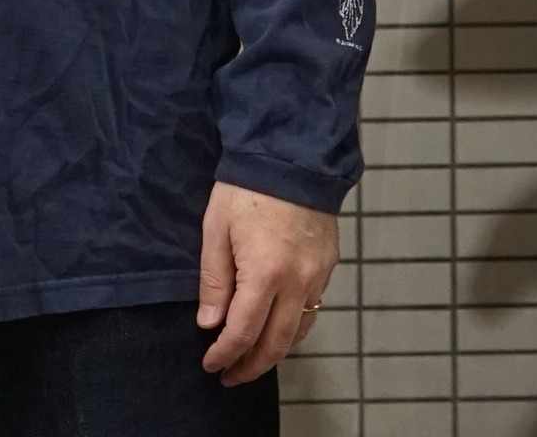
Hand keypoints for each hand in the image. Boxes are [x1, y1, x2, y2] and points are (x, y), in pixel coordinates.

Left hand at [196, 181, 338, 385]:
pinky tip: (277, 329)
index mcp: (265, 274)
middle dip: (251, 366)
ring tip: (251, 360)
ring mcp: (317, 277)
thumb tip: (208, 324)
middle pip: (276, 344)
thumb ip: (214, 280)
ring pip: (299, 332)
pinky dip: (293, 329)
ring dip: (275, 353)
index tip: (211, 366)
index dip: (225, 354)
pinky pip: (312, 310)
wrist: (290, 158)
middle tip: (230, 377)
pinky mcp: (327, 267)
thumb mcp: (216, 229)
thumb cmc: (245, 190)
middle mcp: (297, 283)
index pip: (243, 331)